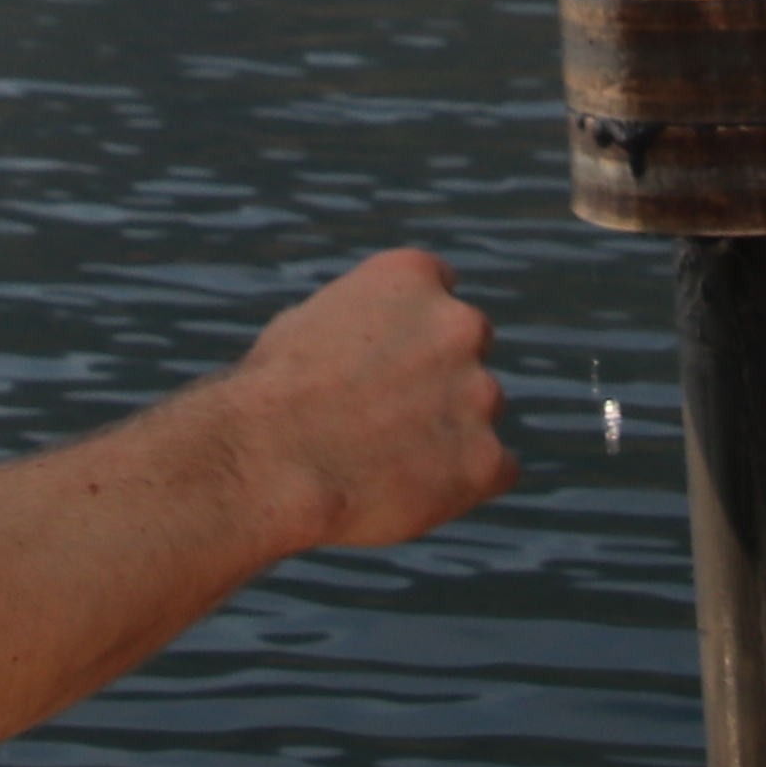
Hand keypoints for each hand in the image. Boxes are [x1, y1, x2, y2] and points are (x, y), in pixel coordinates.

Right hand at [227, 245, 515, 549]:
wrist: (269, 459)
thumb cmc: (273, 393)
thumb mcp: (310, 321)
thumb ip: (364, 321)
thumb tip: (378, 342)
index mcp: (414, 277)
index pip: (441, 289)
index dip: (413, 328)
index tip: (389, 357)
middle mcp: (459, 324)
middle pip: (468, 348)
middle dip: (437, 376)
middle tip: (383, 415)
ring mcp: (479, 392)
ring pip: (480, 411)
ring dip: (446, 430)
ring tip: (381, 459)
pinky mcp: (485, 458)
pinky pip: (497, 469)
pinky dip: (463, 481)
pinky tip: (413, 489)